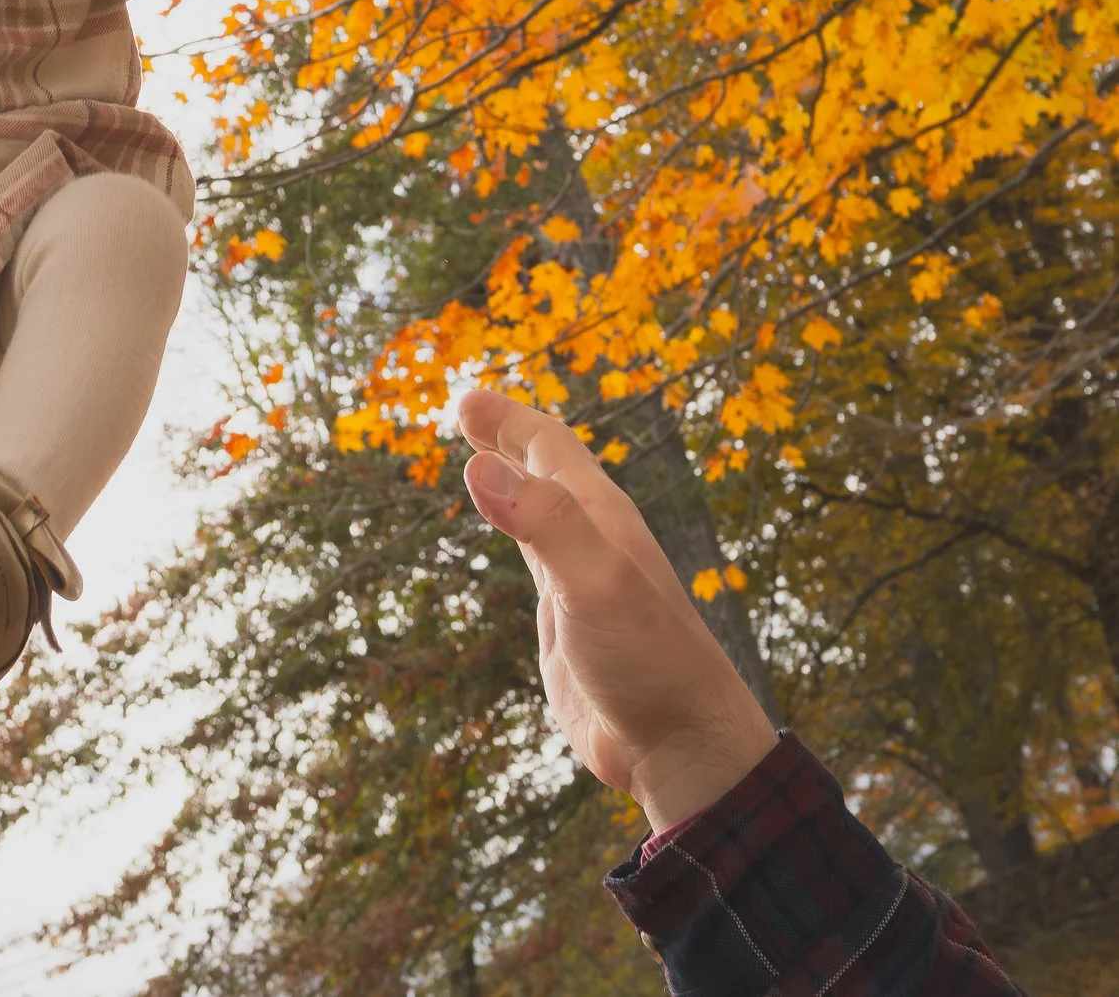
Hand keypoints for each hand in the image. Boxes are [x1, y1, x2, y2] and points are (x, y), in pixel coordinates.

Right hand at [458, 389, 776, 831]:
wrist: (680, 744)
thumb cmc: (648, 662)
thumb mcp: (595, 583)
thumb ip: (543, 522)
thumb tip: (479, 466)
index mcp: (602, 519)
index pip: (550, 448)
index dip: (508, 420)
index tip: (465, 400)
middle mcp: (593, 541)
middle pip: (547, 472)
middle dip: (507, 437)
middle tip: (466, 411)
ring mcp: (582, 581)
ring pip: (541, 512)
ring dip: (510, 481)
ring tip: (481, 463)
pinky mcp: (570, 621)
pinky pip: (538, 558)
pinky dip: (515, 532)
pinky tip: (513, 539)